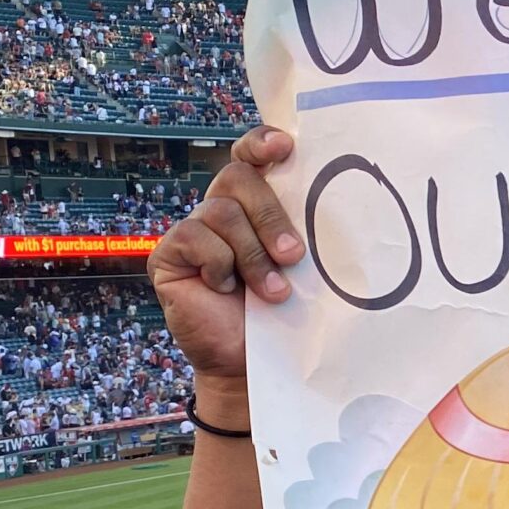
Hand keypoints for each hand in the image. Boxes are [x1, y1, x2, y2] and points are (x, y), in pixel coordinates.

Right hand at [147, 125, 303, 402]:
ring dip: (252, 254)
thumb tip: (338, 202)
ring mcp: (193, 231)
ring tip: (272, 291)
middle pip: (239, 178)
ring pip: (221, 212)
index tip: (287, 147)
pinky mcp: (169, 254)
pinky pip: (194, 238)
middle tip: (293, 254)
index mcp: (255, 205)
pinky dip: (219, 265)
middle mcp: (222, 210)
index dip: (263, 143)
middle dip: (270, 214)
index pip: (251, 156)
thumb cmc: (283, 315)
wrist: (253, 364)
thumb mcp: (301, 268)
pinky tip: (225, 290)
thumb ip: (305, 232)